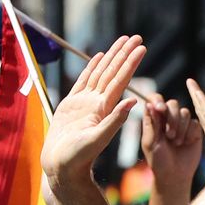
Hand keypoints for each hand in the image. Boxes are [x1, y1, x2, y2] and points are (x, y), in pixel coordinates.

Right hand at [41, 35, 144, 187]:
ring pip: (100, 73)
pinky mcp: (72, 104)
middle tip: (137, 37)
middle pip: (113, 72)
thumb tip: (133, 102)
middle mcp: (98, 102)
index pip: (121, 80)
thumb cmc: (78, 158)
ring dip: (112, 57)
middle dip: (125, 54)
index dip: (131, 63)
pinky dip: (91, 68)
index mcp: (105, 108)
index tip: (142, 48)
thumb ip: (114, 121)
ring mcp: (85, 102)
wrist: (62, 167)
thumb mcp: (98, 140)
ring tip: (123, 41)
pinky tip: (99, 57)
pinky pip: (84, 81)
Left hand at [142, 94, 200, 189]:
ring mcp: (182, 124)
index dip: (158, 100)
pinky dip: (190, 133)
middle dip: (172, 118)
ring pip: (185, 112)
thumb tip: (150, 104)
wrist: (175, 175)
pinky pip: (195, 123)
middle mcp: (168, 118)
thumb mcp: (150, 142)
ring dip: (181, 128)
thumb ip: (151, 123)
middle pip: (172, 103)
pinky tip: (186, 143)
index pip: (155, 100)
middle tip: (169, 135)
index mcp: (154, 119)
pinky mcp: (194, 130)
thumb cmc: (158, 160)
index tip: (161, 108)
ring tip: (177, 142)